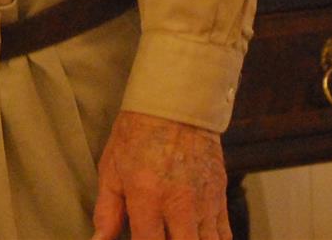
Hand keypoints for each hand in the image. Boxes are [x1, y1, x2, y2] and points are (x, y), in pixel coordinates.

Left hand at [90, 108, 230, 239]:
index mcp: (148, 197)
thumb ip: (107, 211)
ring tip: (177, 235)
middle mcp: (180, 204)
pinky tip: (197, 237)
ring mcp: (204, 203)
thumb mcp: (111, 169)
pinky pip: (224, 236)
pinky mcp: (220, 198)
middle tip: (161, 236)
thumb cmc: (137, 134)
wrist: (176, 105)